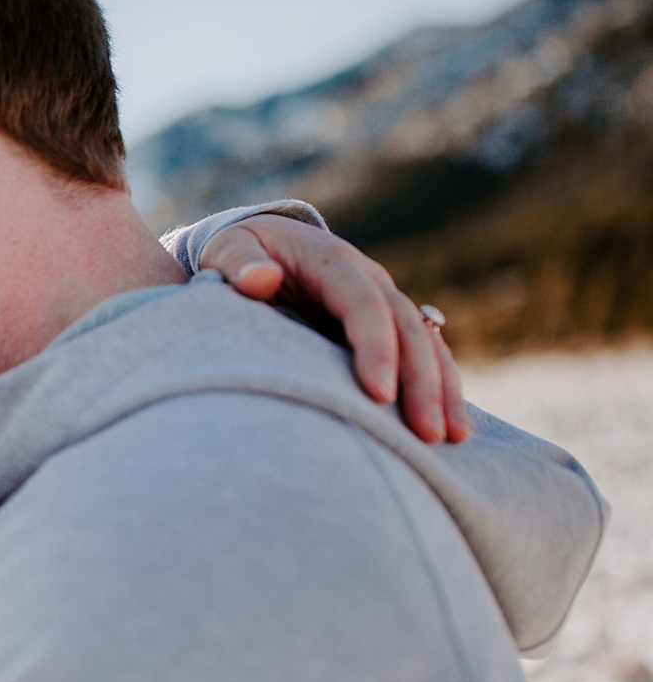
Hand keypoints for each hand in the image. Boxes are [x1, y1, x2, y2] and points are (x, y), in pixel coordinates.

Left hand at [199, 214, 470, 444]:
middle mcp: (370, 281)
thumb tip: (260, 279)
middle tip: (426, 432)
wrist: (263, 244)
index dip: (375, 346)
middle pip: (408, 328)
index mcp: (333, 263)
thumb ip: (237, 264)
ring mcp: (385, 304)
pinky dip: (441, 389)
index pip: (364, 303)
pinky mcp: (388, 329)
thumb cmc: (238, 254)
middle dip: (420, 381)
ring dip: (442, 390)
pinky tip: (454, 430)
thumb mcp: (227, 250)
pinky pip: (424, 357)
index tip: (378, 393)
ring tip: (452, 436)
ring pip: (427, 344)